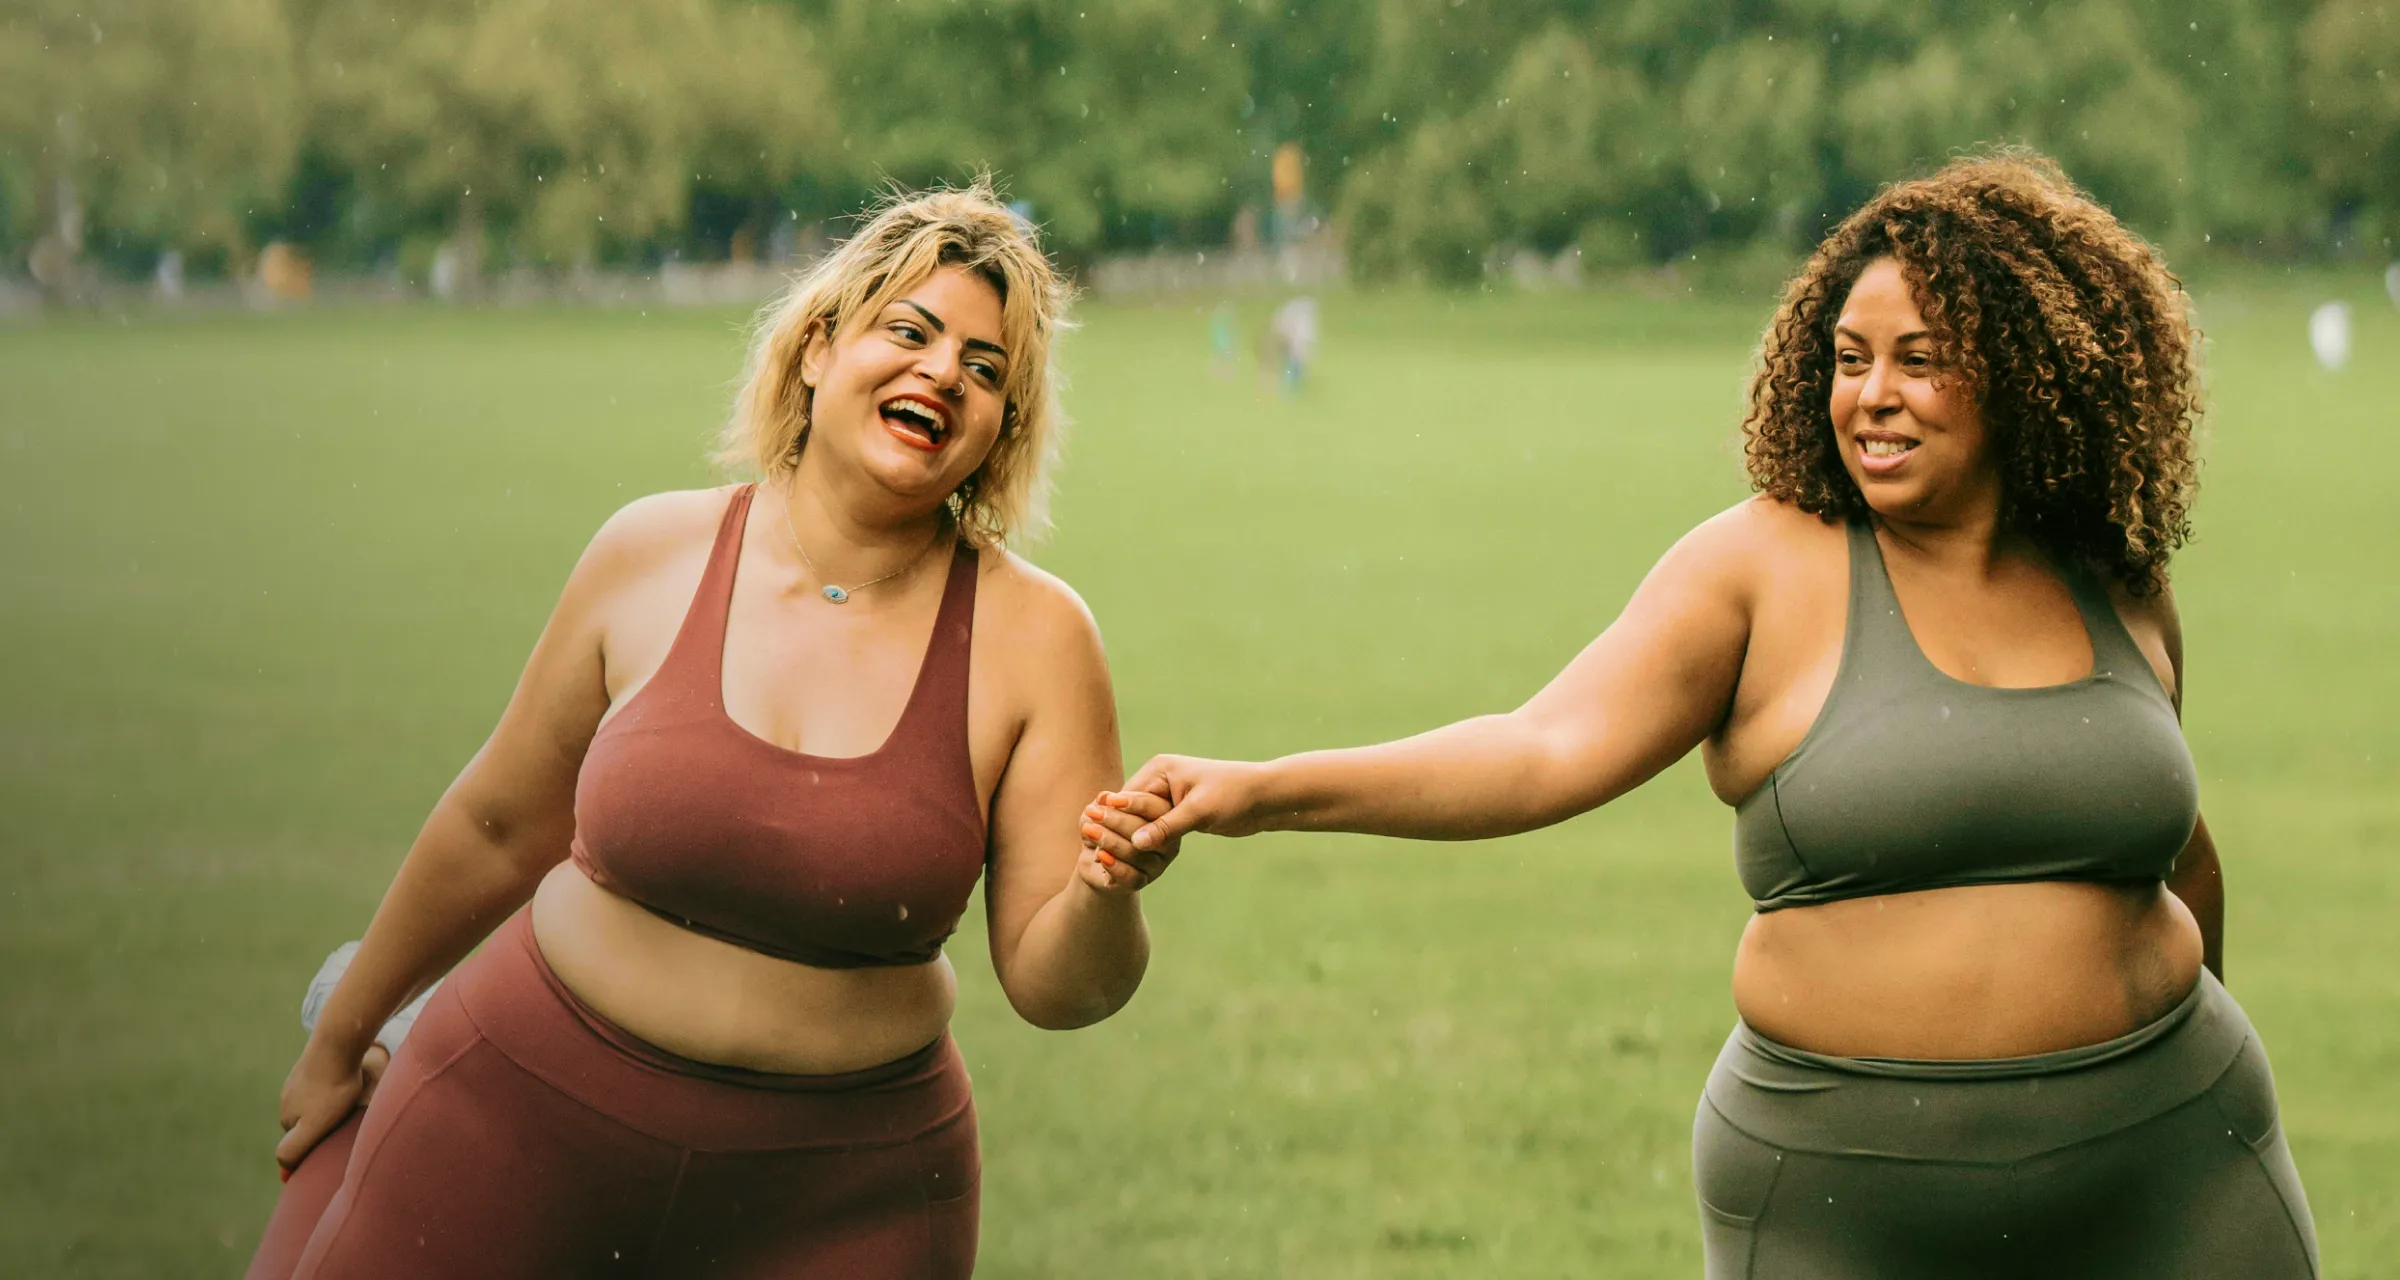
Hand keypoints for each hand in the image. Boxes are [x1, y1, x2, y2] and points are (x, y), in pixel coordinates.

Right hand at [274, 1040, 387, 1174]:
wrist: (337, 1043)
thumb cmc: (333, 1088)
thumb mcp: (313, 1126)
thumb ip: (294, 1150)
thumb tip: (284, 1173)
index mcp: (286, 1115)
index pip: (297, 1143)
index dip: (314, 1146)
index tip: (332, 1143)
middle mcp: (287, 1098)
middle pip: (304, 1122)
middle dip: (319, 1127)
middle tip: (343, 1124)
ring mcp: (298, 1079)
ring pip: (313, 1102)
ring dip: (327, 1106)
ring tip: (348, 1103)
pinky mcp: (313, 1063)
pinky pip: (323, 1082)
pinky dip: (332, 1087)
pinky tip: (349, 1083)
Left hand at [1076, 790, 1175, 893]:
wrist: (1096, 858)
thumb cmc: (1104, 825)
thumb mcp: (1103, 809)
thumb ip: (1105, 803)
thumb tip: (1103, 797)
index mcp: (1165, 817)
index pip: (1157, 808)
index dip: (1133, 802)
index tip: (1108, 798)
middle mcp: (1167, 841)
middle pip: (1147, 830)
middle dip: (1117, 820)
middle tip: (1094, 813)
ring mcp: (1157, 864)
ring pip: (1137, 853)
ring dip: (1110, 841)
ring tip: (1089, 830)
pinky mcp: (1142, 881)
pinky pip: (1131, 876)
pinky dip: (1114, 865)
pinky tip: (1099, 855)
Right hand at [1119, 754, 1269, 849]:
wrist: (1263, 798)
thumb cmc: (1234, 795)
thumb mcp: (1198, 811)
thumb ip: (1166, 827)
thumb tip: (1135, 843)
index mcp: (1159, 769)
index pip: (1126, 798)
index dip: (1116, 821)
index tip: (1104, 844)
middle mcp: (1159, 779)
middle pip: (1129, 810)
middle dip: (1125, 831)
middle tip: (1110, 857)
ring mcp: (1167, 795)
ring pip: (1141, 821)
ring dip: (1138, 838)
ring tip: (1124, 861)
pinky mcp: (1177, 811)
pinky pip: (1156, 827)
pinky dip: (1152, 840)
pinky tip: (1144, 858)